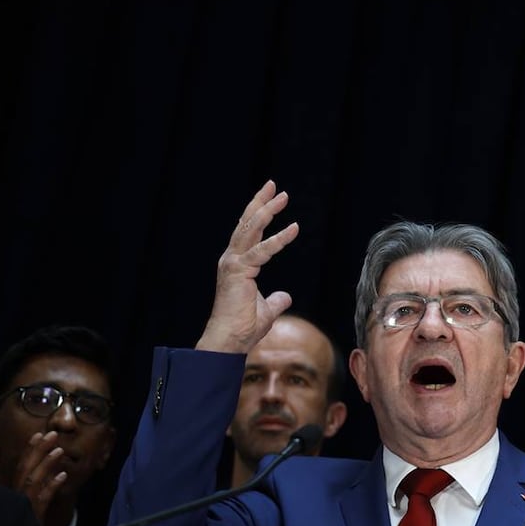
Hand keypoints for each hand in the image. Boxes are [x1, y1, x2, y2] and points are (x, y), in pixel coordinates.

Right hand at [10, 431, 67, 524]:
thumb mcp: (29, 505)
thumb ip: (36, 489)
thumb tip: (52, 472)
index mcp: (14, 491)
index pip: (21, 467)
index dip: (30, 450)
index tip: (39, 435)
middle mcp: (16, 496)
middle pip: (26, 469)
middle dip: (38, 450)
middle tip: (52, 434)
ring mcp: (23, 506)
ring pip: (33, 481)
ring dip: (46, 464)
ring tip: (59, 450)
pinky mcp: (32, 517)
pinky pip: (42, 500)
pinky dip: (51, 487)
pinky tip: (62, 476)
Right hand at [196, 180, 299, 353]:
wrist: (230, 340)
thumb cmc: (245, 327)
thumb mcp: (267, 310)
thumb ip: (276, 300)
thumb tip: (285, 296)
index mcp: (237, 264)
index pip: (249, 233)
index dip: (261, 215)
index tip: (274, 199)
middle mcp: (232, 260)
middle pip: (247, 224)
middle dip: (261, 203)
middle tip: (274, 185)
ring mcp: (233, 263)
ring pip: (251, 230)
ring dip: (267, 210)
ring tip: (281, 195)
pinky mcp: (238, 271)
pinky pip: (262, 251)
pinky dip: (278, 240)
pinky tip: (294, 228)